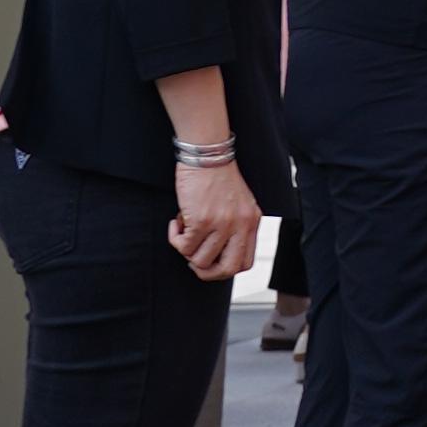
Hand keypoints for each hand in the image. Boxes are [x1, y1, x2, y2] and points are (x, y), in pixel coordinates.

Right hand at [166, 150, 262, 278]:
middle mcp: (240, 225)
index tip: (211, 261)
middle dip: (207, 272)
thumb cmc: (217, 176)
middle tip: (193, 261)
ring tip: (184, 230)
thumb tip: (217, 252)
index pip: (244, 262)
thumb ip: (235, 226)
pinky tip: (176, 224)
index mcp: (251, 221)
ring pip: (200, 260)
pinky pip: (184, 246)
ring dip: (186, 250)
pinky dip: (175, 239)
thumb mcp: (238, 203)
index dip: (225, 269)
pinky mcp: (201, 220)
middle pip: (228, 269)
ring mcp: (222, 224)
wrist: (206, 153)